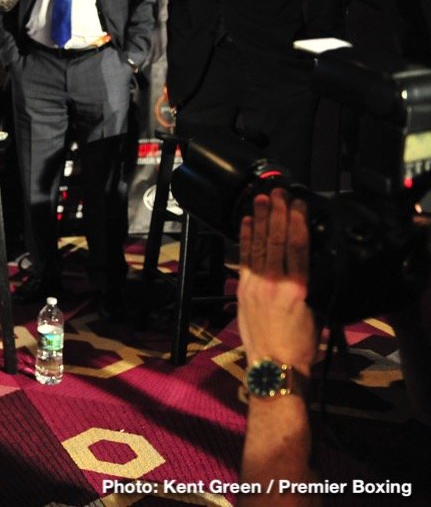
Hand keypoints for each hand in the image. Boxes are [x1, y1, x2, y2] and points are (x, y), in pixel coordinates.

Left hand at [237, 188, 315, 374]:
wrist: (274, 367)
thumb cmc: (300, 346)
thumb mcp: (317, 313)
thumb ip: (309, 285)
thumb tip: (306, 263)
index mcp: (298, 289)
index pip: (297, 246)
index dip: (297, 221)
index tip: (298, 203)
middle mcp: (274, 284)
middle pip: (276, 241)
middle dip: (277, 213)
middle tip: (277, 192)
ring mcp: (255, 286)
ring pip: (259, 246)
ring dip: (260, 220)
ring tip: (260, 199)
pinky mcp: (242, 291)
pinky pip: (244, 259)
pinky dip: (245, 239)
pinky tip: (246, 223)